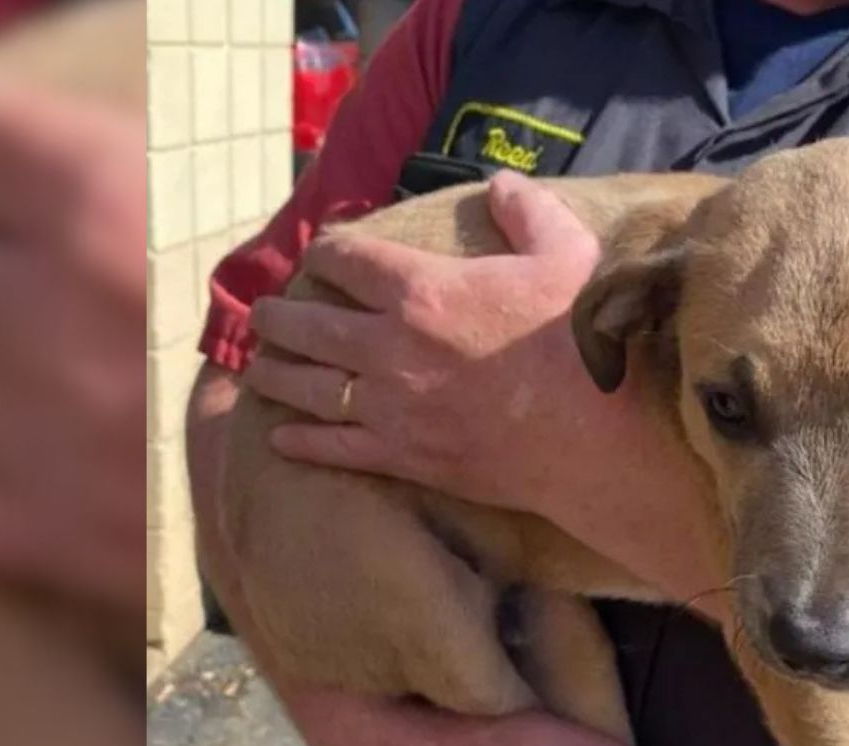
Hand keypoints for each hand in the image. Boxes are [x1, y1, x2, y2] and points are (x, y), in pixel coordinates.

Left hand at [244, 172, 715, 595]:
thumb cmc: (577, 339)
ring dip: (275, 374)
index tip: (322, 255)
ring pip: (308, 387)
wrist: (590, 432)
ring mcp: (390, 406)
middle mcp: (390, 346)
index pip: (347, 259)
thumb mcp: (566, 252)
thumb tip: (501, 185)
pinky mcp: (403, 456)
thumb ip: (528, 210)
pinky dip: (300, 441)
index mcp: (421, 289)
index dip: (327, 252)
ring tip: (258, 367)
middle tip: (264, 315)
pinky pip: (334, 447)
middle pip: (309, 325)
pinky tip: (279, 437)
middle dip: (278, 317)